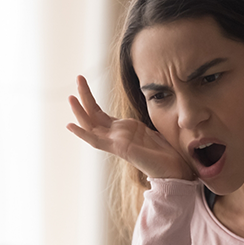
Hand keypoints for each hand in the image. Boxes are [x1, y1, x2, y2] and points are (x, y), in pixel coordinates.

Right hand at [67, 76, 194, 179]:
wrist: (174, 168)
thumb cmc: (165, 152)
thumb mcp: (151, 130)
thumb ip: (141, 124)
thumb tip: (148, 112)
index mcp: (123, 130)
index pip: (100, 113)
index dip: (90, 99)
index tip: (83, 82)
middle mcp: (116, 135)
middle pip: (93, 115)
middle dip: (85, 97)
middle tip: (78, 76)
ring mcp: (116, 142)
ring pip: (91, 126)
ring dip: (80, 111)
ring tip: (70, 97)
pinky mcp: (119, 149)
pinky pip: (96, 141)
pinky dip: (83, 134)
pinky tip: (70, 125)